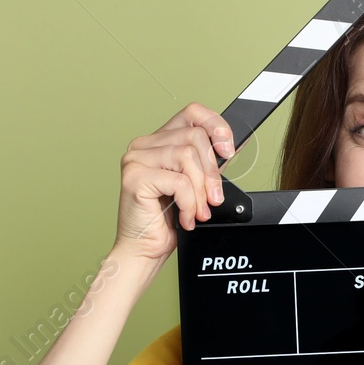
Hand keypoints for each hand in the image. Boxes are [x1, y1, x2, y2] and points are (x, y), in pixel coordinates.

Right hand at [111, 102, 235, 264]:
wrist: (144, 251)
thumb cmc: (166, 222)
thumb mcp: (195, 186)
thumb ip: (206, 164)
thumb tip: (228, 148)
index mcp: (158, 141)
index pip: (192, 113)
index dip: (216, 126)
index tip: (228, 151)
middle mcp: (144, 145)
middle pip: (194, 137)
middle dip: (212, 172)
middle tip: (213, 198)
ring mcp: (136, 159)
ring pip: (188, 157)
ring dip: (200, 191)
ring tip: (197, 211)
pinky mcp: (135, 176)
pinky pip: (179, 181)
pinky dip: (189, 203)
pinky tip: (185, 216)